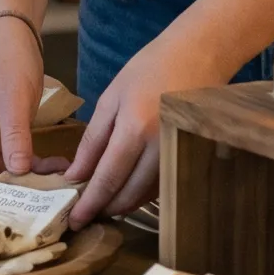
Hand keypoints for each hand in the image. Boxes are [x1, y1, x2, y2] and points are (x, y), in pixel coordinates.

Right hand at [0, 16, 46, 195]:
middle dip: (11, 194)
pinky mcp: (5, 134)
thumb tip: (17, 173)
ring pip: (4, 173)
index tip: (8, 216)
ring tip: (59, 187)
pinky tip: (60, 168)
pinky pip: (18, 159)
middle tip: (42, 207)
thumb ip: (15, 135)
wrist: (13, 32)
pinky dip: (36, 166)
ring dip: (29, 181)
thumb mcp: (13, 96)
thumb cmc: (6, 57)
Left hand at [67, 32, 224, 221]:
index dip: (90, 202)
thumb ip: (93, 139)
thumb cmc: (149, 69)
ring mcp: (178, 153)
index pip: (108, 177)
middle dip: (105, 209)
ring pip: (146, 193)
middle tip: (86, 218)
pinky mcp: (188, 155)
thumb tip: (77, 173)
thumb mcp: (111, 98)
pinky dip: (142, 193)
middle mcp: (159, 146)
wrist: (197, 55)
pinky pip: (162, 185)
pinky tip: (127, 193)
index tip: (76, 219)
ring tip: (102, 209)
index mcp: (135, 128)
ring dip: (123, 205)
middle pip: (128, 192)